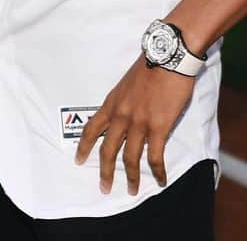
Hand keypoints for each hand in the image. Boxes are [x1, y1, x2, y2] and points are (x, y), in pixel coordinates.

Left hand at [74, 55, 194, 195]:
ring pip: (130, 158)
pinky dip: (157, 172)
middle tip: (104, 187)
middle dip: (105, 171)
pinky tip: (160, 180)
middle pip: (108, 149)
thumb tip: (126, 114)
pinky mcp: (158, 127)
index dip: (84, 147)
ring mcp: (139, 123)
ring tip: (132, 190)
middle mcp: (122, 115)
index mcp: (112, 102)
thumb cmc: (150, 65)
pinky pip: (155, 157)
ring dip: (131, 177)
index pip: (91, 128)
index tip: (78, 160)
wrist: (168, 56)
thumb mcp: (127, 82)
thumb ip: (123, 100)